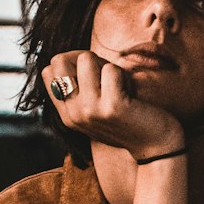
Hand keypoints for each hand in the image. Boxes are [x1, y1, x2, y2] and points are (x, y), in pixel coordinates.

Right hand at [42, 49, 184, 159]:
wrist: (155, 147)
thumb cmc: (127, 121)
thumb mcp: (94, 110)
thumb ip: (78, 91)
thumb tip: (62, 56)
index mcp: (67, 114)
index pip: (48, 71)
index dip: (70, 62)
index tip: (92, 74)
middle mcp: (73, 113)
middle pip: (60, 60)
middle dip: (85, 59)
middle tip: (106, 76)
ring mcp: (91, 110)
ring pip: (86, 59)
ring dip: (106, 66)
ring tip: (119, 86)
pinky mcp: (111, 107)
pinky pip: (111, 69)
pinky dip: (124, 75)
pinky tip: (131, 94)